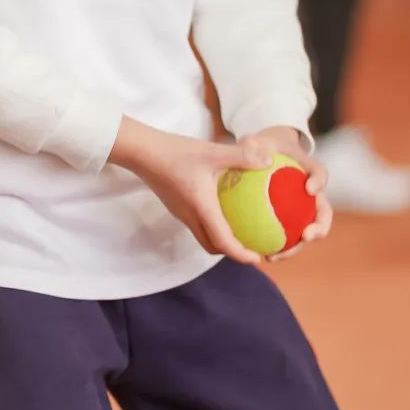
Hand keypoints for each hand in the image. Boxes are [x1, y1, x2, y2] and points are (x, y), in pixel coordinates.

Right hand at [110, 118, 273, 264]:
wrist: (142, 151)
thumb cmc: (176, 153)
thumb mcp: (212, 152)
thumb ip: (240, 156)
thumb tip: (268, 161)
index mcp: (202, 209)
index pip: (223, 242)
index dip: (241, 254)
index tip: (257, 259)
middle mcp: (190, 216)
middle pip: (212, 245)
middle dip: (232, 251)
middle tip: (251, 244)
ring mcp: (180, 212)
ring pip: (203, 235)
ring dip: (221, 239)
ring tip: (240, 228)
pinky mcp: (175, 204)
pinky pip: (196, 223)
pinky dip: (212, 225)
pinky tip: (222, 206)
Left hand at [249, 126, 332, 263]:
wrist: (267, 157)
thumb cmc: (264, 148)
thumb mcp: (258, 141)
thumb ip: (253, 143)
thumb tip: (249, 143)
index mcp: (310, 170)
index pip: (320, 173)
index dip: (319, 181)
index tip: (310, 189)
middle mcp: (313, 194)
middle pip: (324, 212)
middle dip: (320, 227)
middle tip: (307, 236)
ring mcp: (305, 210)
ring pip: (308, 232)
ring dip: (297, 247)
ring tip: (277, 256)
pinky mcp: (293, 223)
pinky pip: (288, 238)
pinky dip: (278, 248)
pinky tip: (262, 256)